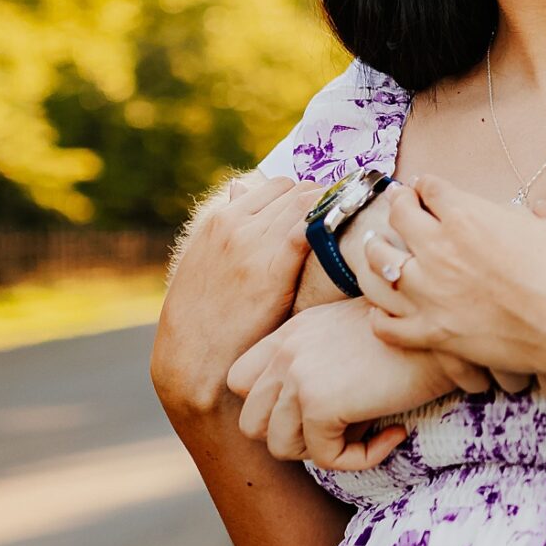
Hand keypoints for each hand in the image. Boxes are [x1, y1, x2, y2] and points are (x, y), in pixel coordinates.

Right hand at [152, 174, 322, 418]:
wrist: (193, 360)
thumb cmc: (204, 315)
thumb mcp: (205, 259)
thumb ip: (228, 226)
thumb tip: (240, 187)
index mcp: (220, 219)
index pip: (278, 185)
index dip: (305, 195)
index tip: (324, 211)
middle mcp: (236, 224)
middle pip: (297, 190)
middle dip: (324, 201)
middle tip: (346, 221)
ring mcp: (253, 244)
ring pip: (308, 202)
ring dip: (334, 212)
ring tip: (352, 230)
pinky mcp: (272, 268)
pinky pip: (310, 229)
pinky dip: (331, 227)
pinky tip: (345, 243)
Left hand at [228, 298, 471, 469]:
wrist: (449, 331)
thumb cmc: (418, 337)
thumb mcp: (357, 338)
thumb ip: (323, 363)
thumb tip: (319, 418)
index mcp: (292, 332)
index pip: (240, 382)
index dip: (272, 408)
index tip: (319, 411)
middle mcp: (287, 351)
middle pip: (251, 422)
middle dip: (295, 437)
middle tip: (343, 429)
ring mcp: (299, 377)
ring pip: (281, 447)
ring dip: (324, 450)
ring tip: (367, 432)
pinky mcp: (321, 404)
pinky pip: (326, 459)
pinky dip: (362, 458)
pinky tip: (393, 436)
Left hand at [357, 177, 545, 380]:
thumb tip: (540, 210)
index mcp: (469, 214)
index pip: (430, 188)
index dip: (426, 185)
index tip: (425, 187)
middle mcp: (439, 248)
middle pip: (399, 217)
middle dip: (397, 206)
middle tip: (396, 204)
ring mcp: (430, 293)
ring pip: (381, 266)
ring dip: (378, 253)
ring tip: (378, 249)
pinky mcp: (434, 333)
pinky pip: (388, 326)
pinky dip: (381, 318)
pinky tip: (381, 312)